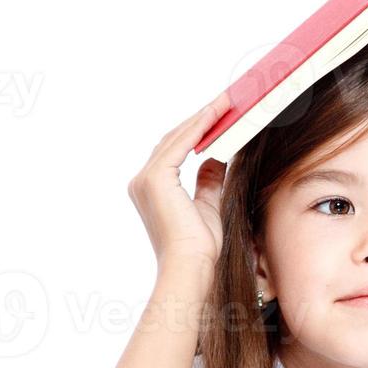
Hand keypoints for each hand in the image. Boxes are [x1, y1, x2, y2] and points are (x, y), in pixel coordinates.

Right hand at [127, 91, 231, 273]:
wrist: (191, 267)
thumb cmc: (200, 247)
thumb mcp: (208, 205)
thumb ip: (208, 180)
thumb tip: (216, 157)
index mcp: (150, 189)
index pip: (174, 150)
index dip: (197, 130)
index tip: (219, 115)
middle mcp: (142, 182)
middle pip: (173, 139)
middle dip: (201, 119)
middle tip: (225, 101)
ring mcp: (145, 179)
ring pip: (176, 137)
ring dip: (202, 117)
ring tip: (226, 102)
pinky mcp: (155, 179)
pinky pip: (180, 144)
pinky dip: (199, 127)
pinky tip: (215, 114)